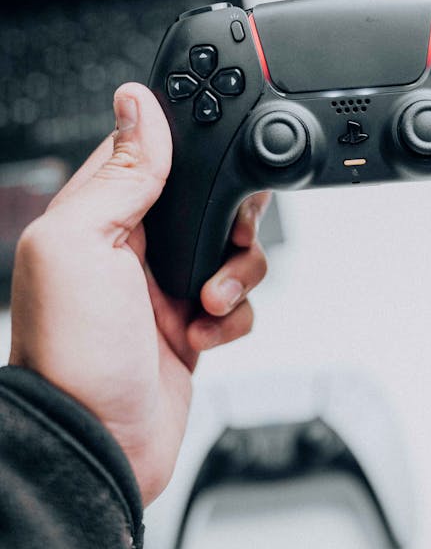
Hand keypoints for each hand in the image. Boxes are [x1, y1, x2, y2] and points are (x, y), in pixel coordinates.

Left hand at [9, 84, 268, 505]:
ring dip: (236, 273)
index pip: (152, 157)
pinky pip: (238, 302)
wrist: (98, 445)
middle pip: (206, 202)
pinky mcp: (191, 328)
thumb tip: (136, 103)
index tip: (216, 166)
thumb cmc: (72, 354)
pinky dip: (235, 316)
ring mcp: (162, 290)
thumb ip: (119, 174)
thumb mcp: (83, 243)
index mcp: (96, 216)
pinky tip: (204, 333)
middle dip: (227, 220)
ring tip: (207, 301)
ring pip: (231, 250)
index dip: (189, 155)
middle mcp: (130, 249)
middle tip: (218, 243)